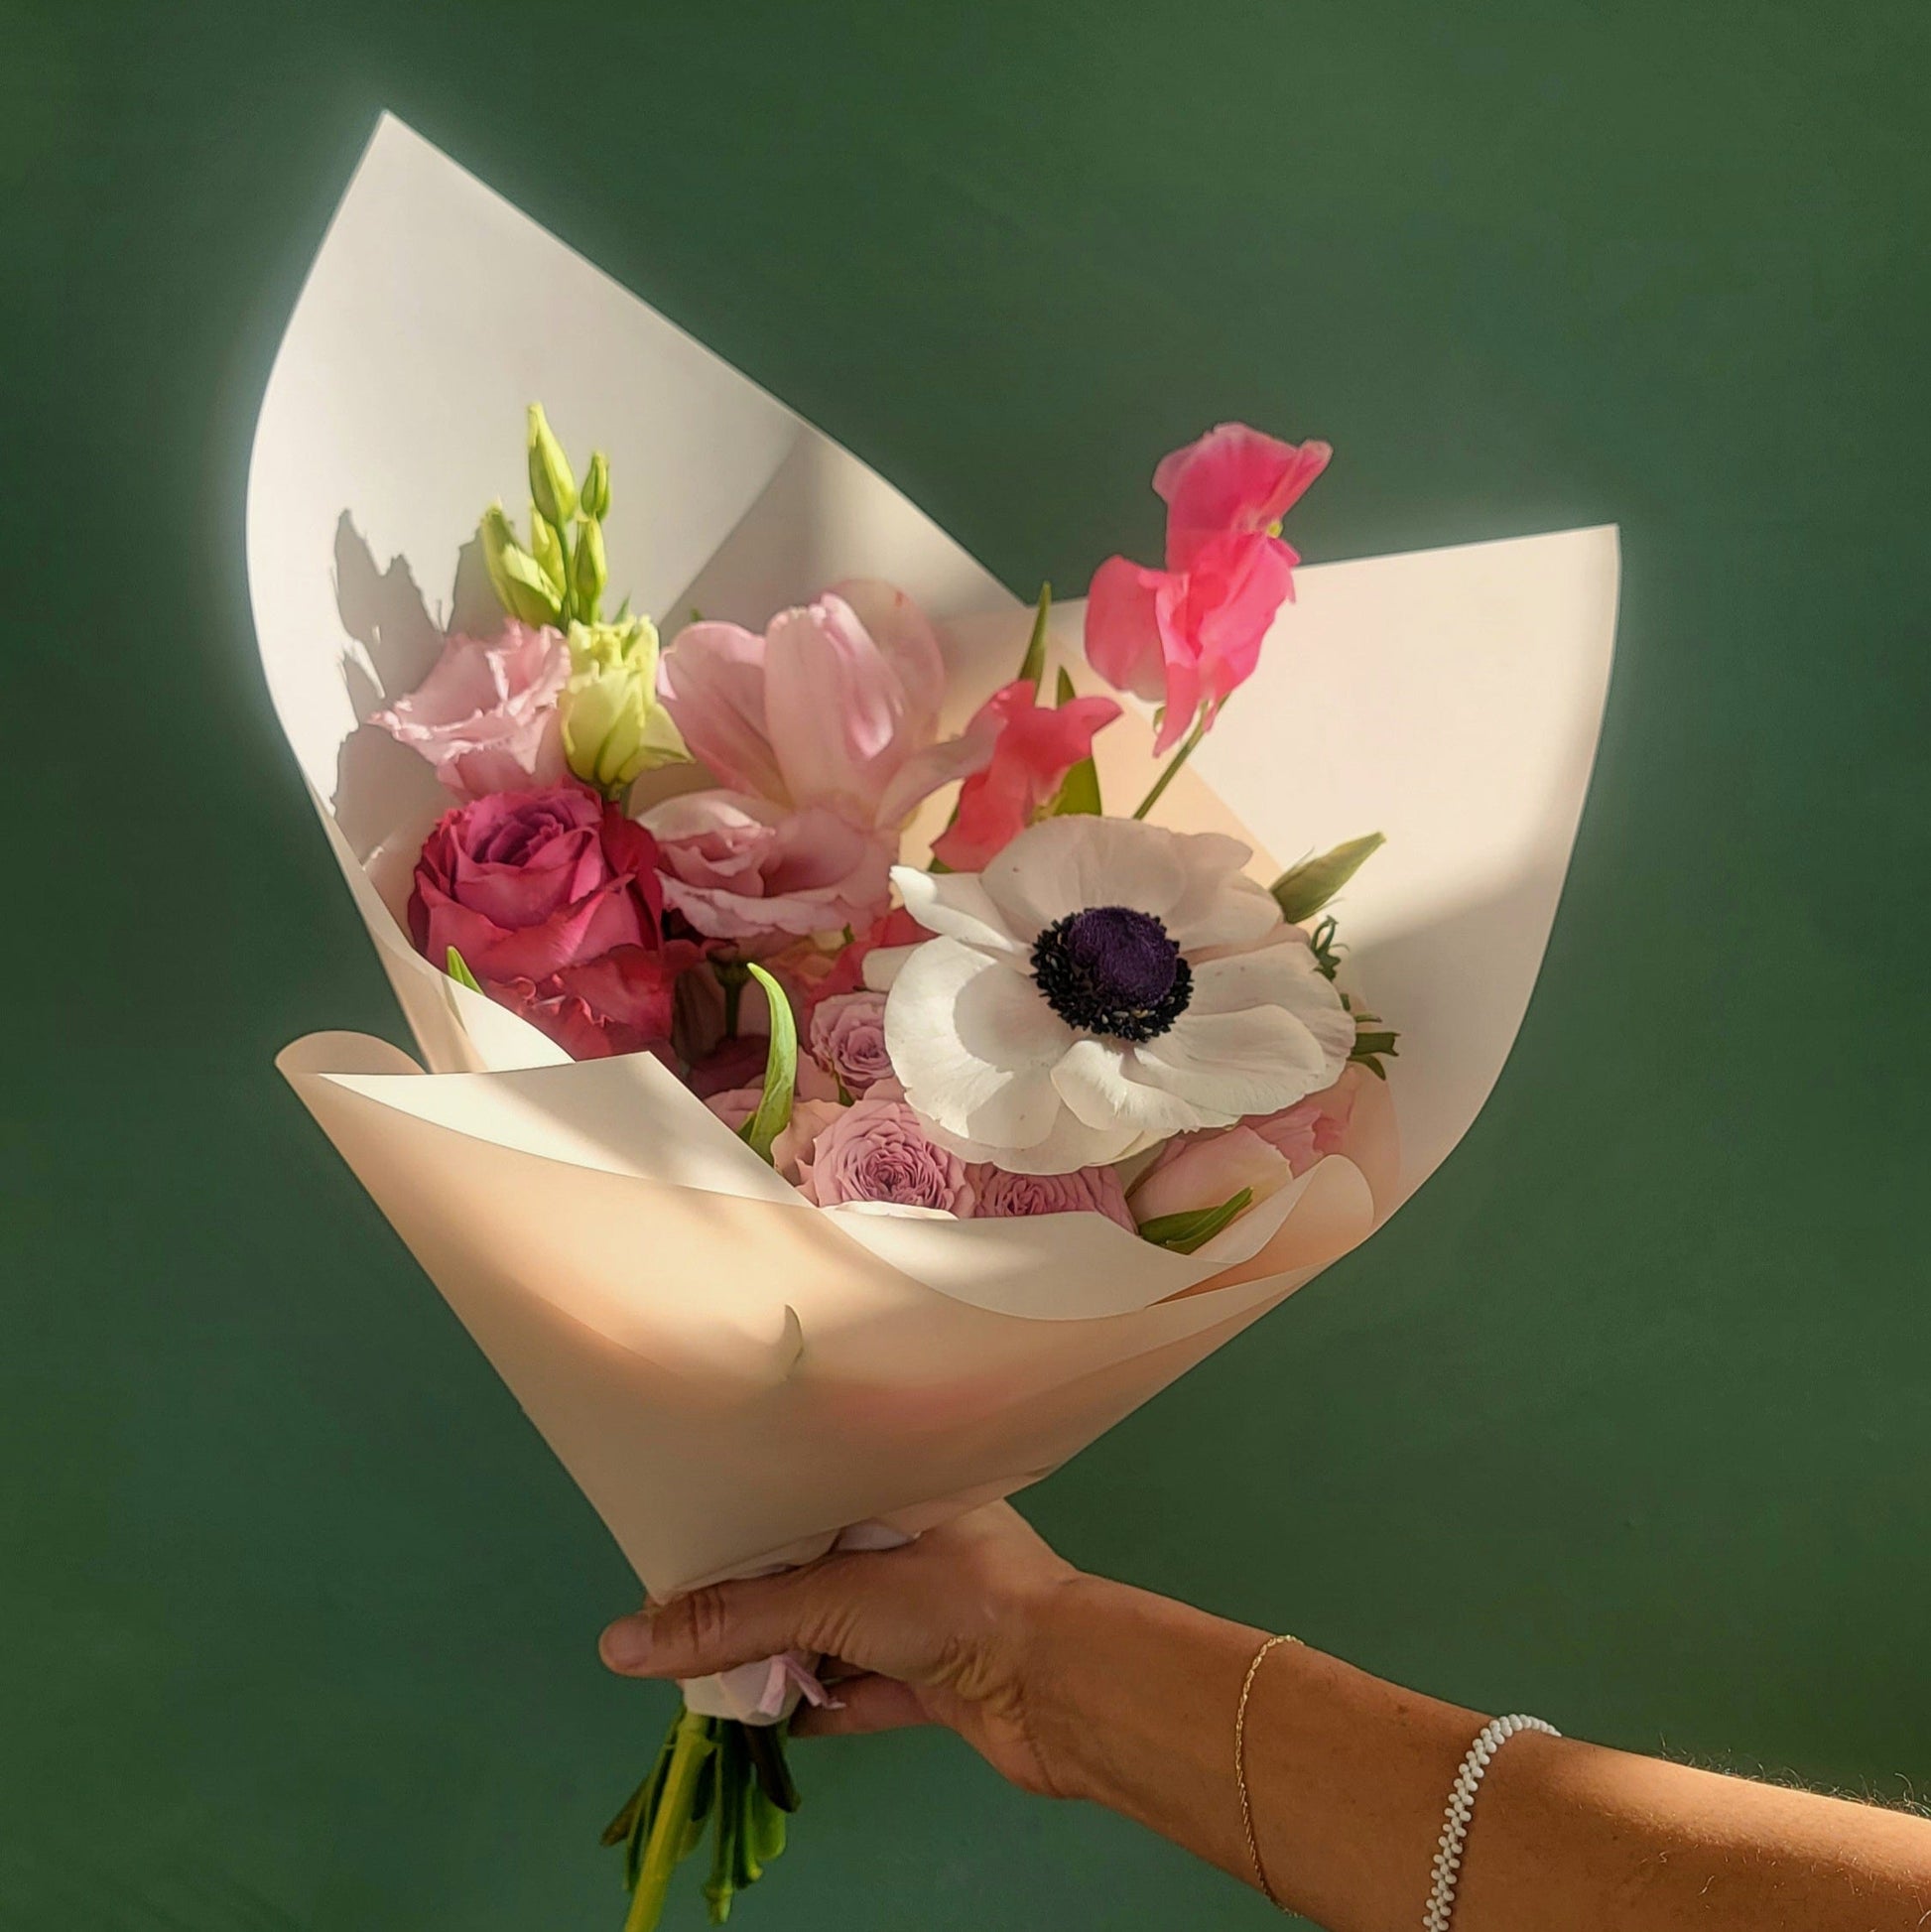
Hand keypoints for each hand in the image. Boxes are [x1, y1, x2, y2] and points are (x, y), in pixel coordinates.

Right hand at [599, 1503, 1084, 1795]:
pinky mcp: (938, 1677)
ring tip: (711, 1673)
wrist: (1065, 1691)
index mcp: (902, 1486)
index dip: (744, 1516)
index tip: (679, 1540)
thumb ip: (734, 1620)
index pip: (804, 1489)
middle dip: (755, 1596)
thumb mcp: (834, 1598)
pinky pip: (864, 1685)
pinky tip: (774, 1717)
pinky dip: (822, 1701)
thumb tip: (622, 1643)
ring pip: (836, 1628)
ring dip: (785, 1654)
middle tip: (680, 1622)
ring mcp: (929, 1612)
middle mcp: (915, 1541)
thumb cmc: (958, 1604)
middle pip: (815, 1566)